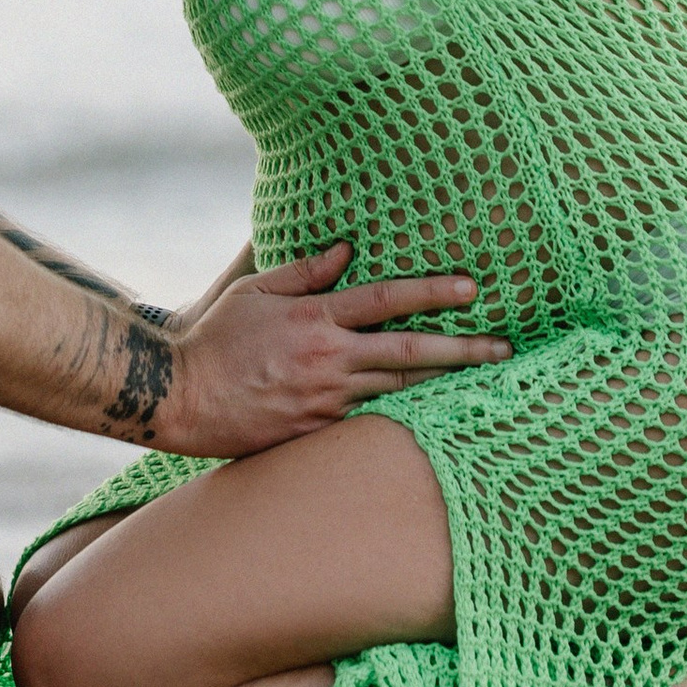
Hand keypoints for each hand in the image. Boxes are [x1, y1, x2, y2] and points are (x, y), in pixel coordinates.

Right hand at [153, 244, 508, 457]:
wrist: (180, 398)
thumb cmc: (216, 337)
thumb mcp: (255, 290)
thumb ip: (304, 271)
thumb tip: (346, 251)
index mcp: (315, 319)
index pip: (387, 301)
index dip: (432, 292)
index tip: (471, 288)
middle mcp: (328, 361)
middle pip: (410, 355)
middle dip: (463, 350)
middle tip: (505, 348)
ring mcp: (326, 402)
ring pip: (400, 394)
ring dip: (445, 387)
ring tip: (484, 381)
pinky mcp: (318, 434)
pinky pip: (370, 422)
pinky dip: (404, 416)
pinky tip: (434, 416)